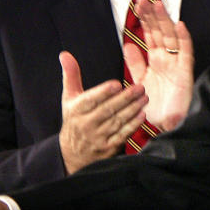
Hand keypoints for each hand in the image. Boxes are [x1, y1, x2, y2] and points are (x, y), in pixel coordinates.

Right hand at [58, 51, 148, 173]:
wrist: (73, 154)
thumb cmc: (74, 120)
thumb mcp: (69, 98)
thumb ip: (71, 75)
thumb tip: (65, 54)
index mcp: (76, 110)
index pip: (90, 100)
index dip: (103, 92)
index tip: (117, 84)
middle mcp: (85, 125)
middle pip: (107, 110)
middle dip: (125, 99)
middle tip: (140, 87)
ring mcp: (97, 138)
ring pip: (116, 122)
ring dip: (132, 110)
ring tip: (145, 98)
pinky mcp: (107, 149)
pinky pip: (122, 135)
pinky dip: (132, 126)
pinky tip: (142, 116)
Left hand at [124, 0, 194, 131]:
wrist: (165, 128)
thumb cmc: (154, 107)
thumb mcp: (139, 82)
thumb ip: (135, 63)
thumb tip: (128, 44)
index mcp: (155, 61)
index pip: (150, 35)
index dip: (145, 19)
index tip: (137, 4)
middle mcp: (166, 60)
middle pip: (160, 32)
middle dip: (152, 15)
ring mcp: (176, 65)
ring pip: (171, 38)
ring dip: (165, 21)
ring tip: (158, 4)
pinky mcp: (185, 73)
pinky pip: (186, 53)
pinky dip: (184, 39)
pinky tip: (180, 26)